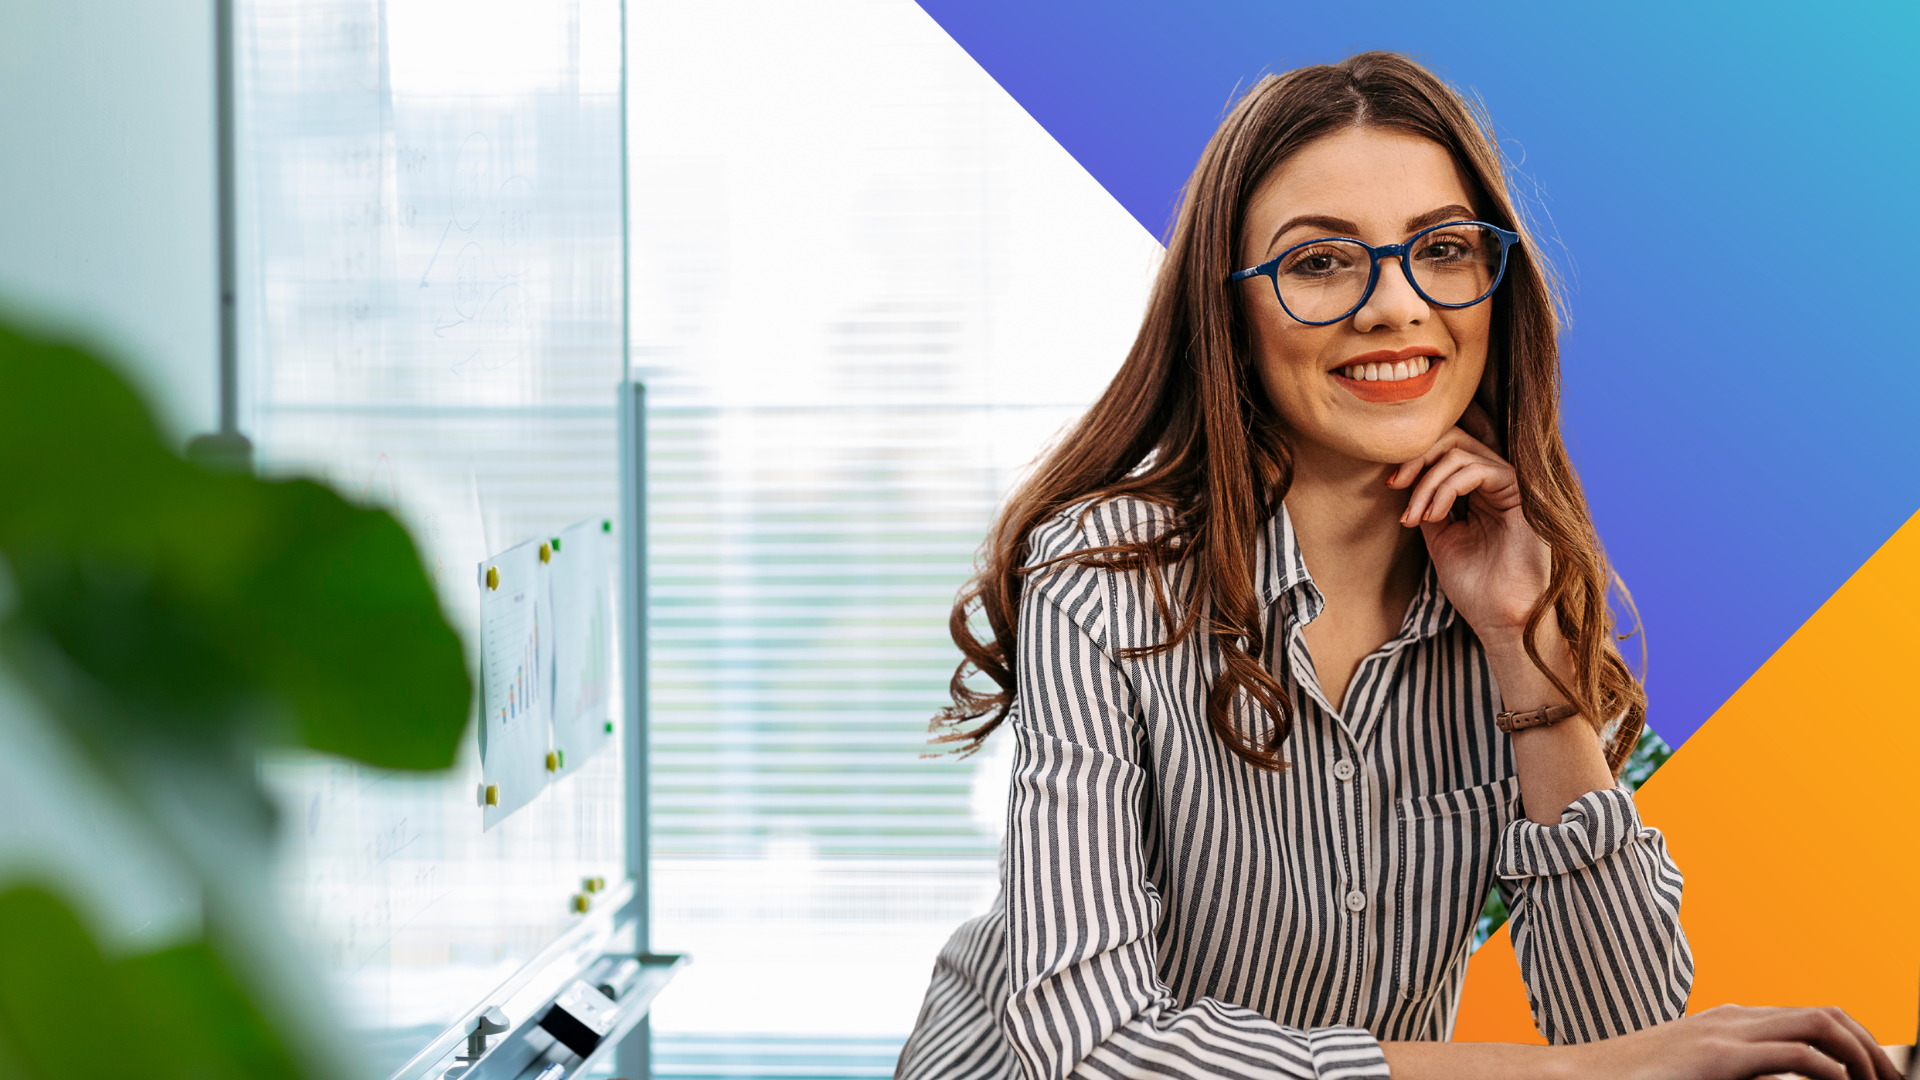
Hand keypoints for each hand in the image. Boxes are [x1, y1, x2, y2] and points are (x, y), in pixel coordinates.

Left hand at [1385, 401, 1543, 644]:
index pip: (1446, 449)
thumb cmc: (1473, 586)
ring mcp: (1509, 487)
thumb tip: (1405, 480)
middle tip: (1396, 485)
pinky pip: (1479, 469)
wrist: (1499, 618)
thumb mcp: (1439, 537)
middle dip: (1417, 458)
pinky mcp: (1520, 495)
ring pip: (1461, 452)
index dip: (1414, 458)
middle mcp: (1495, 483)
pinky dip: (1447, 488)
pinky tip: (1436, 516)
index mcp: (1479, 492)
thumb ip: (1427, 505)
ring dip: (1427, 483)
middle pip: (1453, 438)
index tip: (1390, 485)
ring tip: (1417, 517)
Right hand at [1563, 1004, 1903, 1079]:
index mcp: (1731, 1022)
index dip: (1855, 1044)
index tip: (1874, 1079)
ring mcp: (1726, 1033)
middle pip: (1828, 1014)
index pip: (1812, 1018)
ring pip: (1820, 1025)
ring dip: (1862, 1056)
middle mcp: (1734, 1018)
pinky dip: (1832, 1070)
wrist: (1581, 1077)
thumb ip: (1735, 1073)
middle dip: (1872, 1049)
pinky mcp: (1717, 1057)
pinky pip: (1794, 1055)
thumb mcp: (1694, 1073)